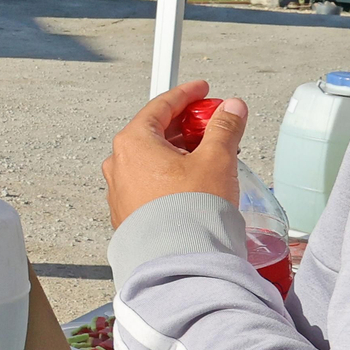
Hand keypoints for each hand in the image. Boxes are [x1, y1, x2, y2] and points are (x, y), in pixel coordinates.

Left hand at [102, 79, 247, 227]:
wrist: (177, 258)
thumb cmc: (190, 211)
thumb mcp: (216, 160)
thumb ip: (224, 129)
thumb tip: (231, 109)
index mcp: (133, 142)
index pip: (160, 106)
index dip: (186, 95)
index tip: (201, 90)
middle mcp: (118, 163)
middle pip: (155, 132)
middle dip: (186, 126)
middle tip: (213, 124)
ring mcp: (120, 189)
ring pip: (152, 159)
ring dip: (180, 152)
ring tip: (210, 156)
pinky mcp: (127, 211)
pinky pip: (148, 182)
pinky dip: (170, 174)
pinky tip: (193, 182)